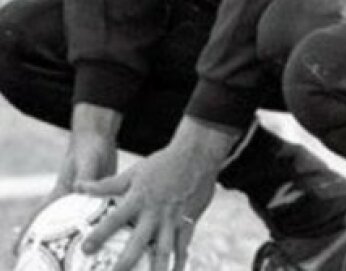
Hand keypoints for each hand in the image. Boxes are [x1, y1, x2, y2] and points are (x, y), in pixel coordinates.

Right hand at [13, 104, 120, 255]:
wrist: (100, 138)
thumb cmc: (89, 147)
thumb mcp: (87, 160)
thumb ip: (85, 176)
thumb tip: (80, 188)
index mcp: (62, 194)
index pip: (40, 216)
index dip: (27, 233)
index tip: (16, 251)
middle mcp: (71, 200)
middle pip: (58, 227)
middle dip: (50, 245)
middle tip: (42, 264)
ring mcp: (85, 200)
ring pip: (79, 225)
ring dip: (79, 241)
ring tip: (78, 261)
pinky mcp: (100, 198)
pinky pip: (99, 217)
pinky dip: (101, 228)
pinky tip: (109, 242)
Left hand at [76, 117, 239, 270]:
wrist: (198, 156)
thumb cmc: (162, 163)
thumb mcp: (133, 172)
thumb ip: (106, 185)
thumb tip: (77, 186)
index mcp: (139, 200)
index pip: (115, 220)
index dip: (100, 234)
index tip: (86, 249)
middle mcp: (155, 213)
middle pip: (138, 243)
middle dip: (125, 263)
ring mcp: (173, 219)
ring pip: (163, 250)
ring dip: (156, 269)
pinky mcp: (188, 222)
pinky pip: (183, 246)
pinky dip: (179, 262)